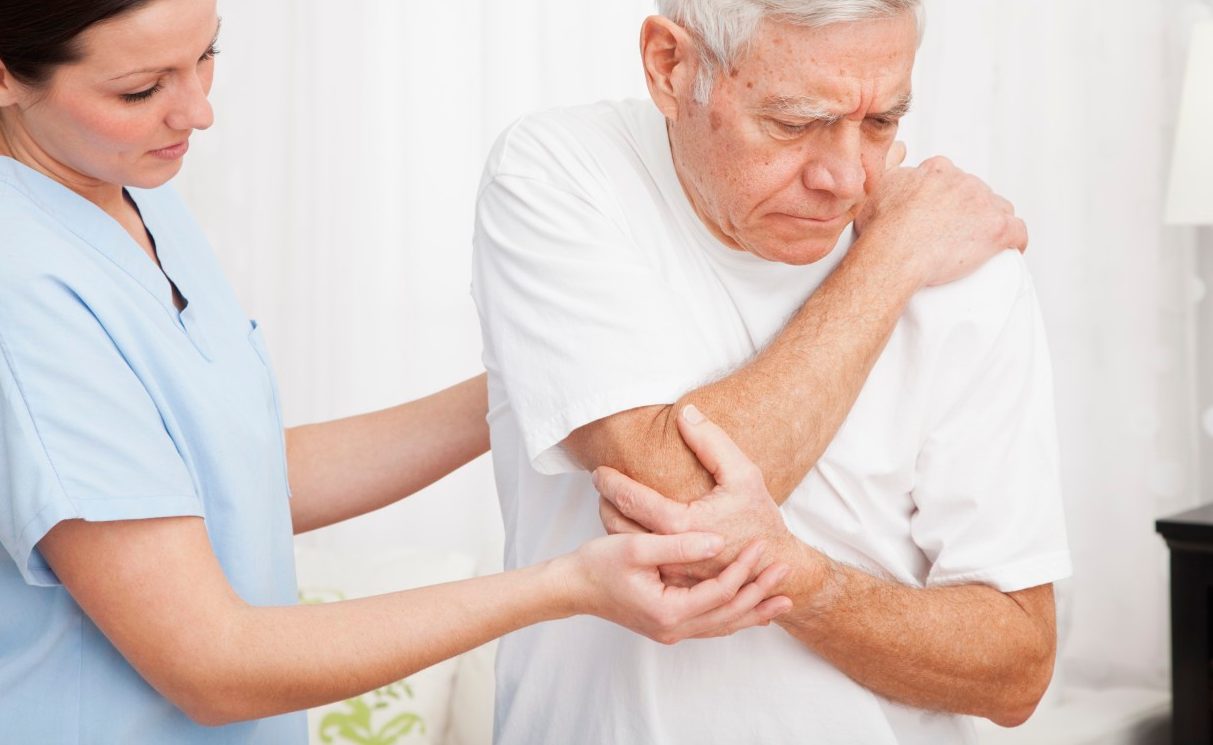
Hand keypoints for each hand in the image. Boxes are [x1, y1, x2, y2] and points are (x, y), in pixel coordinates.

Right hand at [561, 532, 791, 643]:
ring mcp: (672, 630)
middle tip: (785, 570)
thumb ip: (679, 546)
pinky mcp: (669, 625)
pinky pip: (711, 624)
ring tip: (783, 599)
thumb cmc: (598, 564)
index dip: (744, 570)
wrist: (572, 586)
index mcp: (668, 611)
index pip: (720, 593)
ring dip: (754, 610)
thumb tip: (719, 542)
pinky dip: (734, 616)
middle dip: (759, 592)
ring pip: (724, 624)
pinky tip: (751, 609)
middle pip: (729, 614)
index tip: (761, 545)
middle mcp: (674, 628)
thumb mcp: (637, 548)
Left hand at [594, 405, 796, 586]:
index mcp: (683, 525)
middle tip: (599, 486)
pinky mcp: (673, 584)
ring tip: (609, 503)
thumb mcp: (744, 474)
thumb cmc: (760, 519)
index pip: (632, 501)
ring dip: (611, 523)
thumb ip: (713, 442)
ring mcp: (671, 573)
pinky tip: (628, 528)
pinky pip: (641, 562)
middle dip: (604, 503)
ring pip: (626, 548)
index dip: (611, 484)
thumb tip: (684, 412)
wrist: (774, 565)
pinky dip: (629, 544)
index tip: (599, 472)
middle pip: (619, 527)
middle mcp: (672, 553)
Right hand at [853, 154, 1027, 287]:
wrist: (893, 254)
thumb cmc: (881, 230)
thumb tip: (901, 165)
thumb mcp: (877, 190)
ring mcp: (983, 203)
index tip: (941, 214)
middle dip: (970, 211)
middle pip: (977, 193)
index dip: (948, 197)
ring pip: (999, 209)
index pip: (952, 178)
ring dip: (991, 224)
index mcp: (937, 170)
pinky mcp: (998, 228)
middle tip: (954, 235)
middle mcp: (963, 180)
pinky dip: (1015, 242)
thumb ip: (893, 173)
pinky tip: (1008, 250)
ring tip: (978, 245)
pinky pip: (1019, 231)